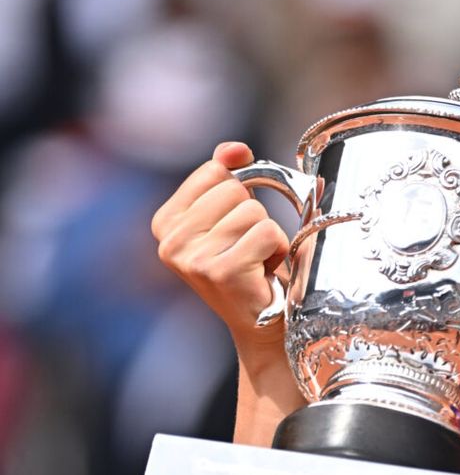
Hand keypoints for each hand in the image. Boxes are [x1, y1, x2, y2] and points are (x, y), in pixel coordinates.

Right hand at [151, 142, 289, 346]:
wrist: (265, 324)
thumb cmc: (252, 264)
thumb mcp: (233, 214)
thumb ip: (228, 175)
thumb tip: (235, 149)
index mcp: (166, 222)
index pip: (214, 171)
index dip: (240, 188)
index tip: (236, 222)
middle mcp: (170, 241)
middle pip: (235, 190)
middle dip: (254, 216)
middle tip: (249, 248)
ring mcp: (193, 259)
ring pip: (254, 211)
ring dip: (269, 235)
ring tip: (257, 261)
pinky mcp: (221, 273)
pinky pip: (268, 232)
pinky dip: (278, 249)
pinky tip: (265, 272)